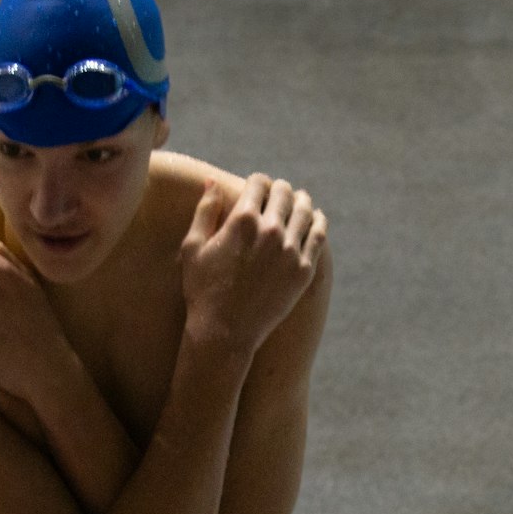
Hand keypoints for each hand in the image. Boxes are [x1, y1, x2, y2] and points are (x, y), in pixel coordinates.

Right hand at [180, 175, 328, 355]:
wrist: (224, 332)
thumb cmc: (202, 290)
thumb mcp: (193, 247)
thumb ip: (205, 210)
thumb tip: (212, 181)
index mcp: (243, 220)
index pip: (259, 182)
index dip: (257, 182)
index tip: (257, 187)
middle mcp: (270, 231)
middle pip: (284, 193)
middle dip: (278, 190)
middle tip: (277, 194)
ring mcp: (291, 251)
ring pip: (306, 211)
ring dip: (301, 201)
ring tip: (298, 201)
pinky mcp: (304, 271)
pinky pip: (319, 236)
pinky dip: (318, 223)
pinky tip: (315, 219)